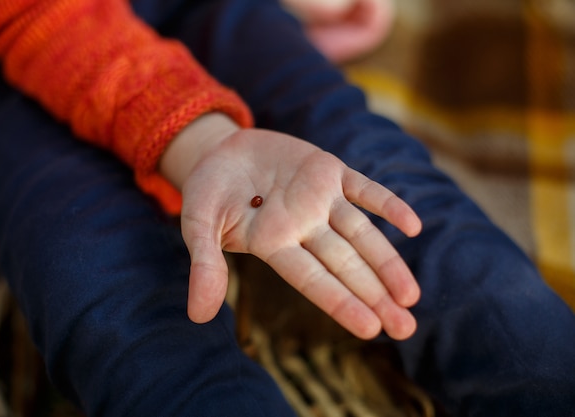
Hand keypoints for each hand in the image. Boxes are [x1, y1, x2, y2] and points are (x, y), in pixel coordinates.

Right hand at [161, 115, 420, 339]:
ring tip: (411, 295)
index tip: (370, 328)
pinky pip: (364, 188)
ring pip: (361, 233)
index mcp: (274, 244)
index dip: (340, 301)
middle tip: (406, 328)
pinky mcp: (329, 170)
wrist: (221, 152)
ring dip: (387, 261)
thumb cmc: (207, 193)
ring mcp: (320, 199)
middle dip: (375, 294)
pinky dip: (387, 203)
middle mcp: (303, 227)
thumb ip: (205, 265)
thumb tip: (197, 317)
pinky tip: (413, 226)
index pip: (312, 279)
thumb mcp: (198, 225)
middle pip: (345, 264)